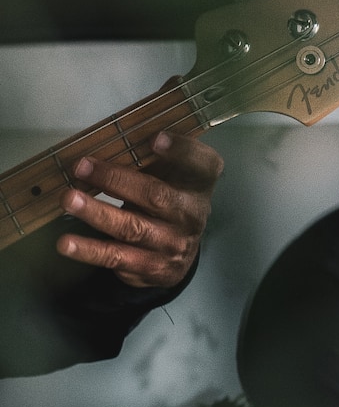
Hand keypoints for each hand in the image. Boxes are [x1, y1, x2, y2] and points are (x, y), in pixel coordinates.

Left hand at [58, 127, 222, 288]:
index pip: (204, 165)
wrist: (177, 254)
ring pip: (133, 228)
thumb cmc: (167, 203)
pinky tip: (66, 243)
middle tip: (81, 167)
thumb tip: (106, 139)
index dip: (183, 152)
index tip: (154, 139)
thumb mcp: (171, 180)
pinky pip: (117, 257)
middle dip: (116, 180)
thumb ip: (153, 161)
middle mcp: (192, 215)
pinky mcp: (153, 268)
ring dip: (97, 213)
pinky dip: (89, 250)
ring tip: (68, 199)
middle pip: (157, 196)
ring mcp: (173, 244)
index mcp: (198, 186)